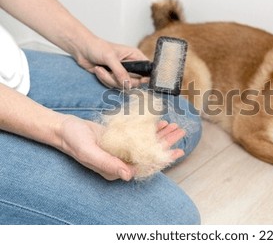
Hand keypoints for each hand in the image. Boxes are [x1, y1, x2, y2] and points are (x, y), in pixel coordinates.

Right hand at [58, 116, 184, 180]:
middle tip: (181, 132)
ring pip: (147, 143)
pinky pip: (139, 135)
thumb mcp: (90, 153)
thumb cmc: (74, 141)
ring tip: (176, 126)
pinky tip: (161, 123)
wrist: (64, 128)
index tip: (178, 151)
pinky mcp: (121, 139)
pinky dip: (151, 129)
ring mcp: (122, 150)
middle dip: (167, 143)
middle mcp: (121, 161)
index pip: (145, 165)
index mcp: (116, 169)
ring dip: (162, 135)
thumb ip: (108, 164)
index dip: (163, 158)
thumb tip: (129, 176)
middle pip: (150, 152)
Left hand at [74, 37, 149, 88]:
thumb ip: (120, 71)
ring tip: (100, 68)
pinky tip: (98, 70)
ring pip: (123, 85)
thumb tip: (127, 84)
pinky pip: (113, 86)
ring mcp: (122, 73)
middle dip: (121, 80)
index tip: (139, 80)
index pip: (148, 68)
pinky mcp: (113, 78)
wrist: (81, 49)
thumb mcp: (110, 58)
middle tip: (112, 73)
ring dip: (109, 79)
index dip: (145, 76)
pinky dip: (104, 80)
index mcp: (135, 56)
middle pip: (136, 82)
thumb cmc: (97, 47)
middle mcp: (131, 65)